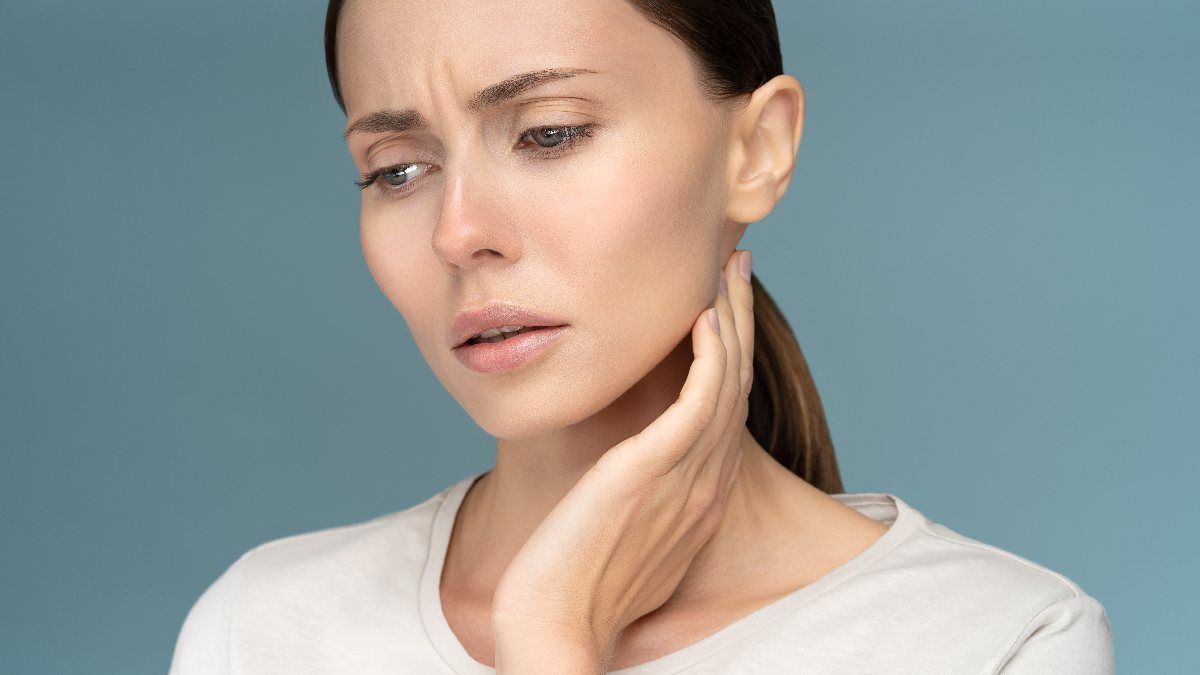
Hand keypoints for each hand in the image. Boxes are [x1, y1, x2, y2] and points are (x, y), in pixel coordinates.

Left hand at [491, 249, 755, 672]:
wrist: (556, 627)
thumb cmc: (575, 586)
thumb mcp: (621, 532)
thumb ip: (637, 496)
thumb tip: (622, 470)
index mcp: (700, 497)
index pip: (725, 408)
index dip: (731, 352)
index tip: (722, 308)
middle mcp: (705, 485)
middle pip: (735, 384)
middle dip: (738, 320)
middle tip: (734, 268)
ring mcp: (685, 479)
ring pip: (724, 382)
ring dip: (729, 320)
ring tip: (724, 271)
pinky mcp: (653, 471)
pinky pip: (699, 401)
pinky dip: (709, 355)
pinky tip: (704, 316)